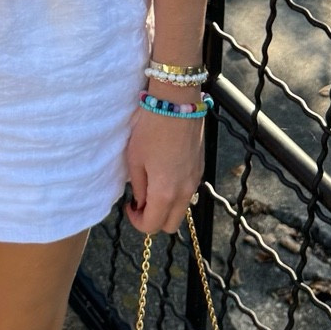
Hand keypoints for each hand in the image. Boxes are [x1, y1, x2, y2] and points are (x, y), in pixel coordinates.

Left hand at [124, 106, 202, 233]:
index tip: (129, 206)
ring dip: (166, 207)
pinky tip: (165, 173)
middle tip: (140, 202)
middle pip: (170, 225)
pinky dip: (176, 193)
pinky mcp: (200, 169)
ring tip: (152, 186)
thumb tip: (141, 202)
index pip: (152, 225)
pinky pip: (188, 192)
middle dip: (154, 219)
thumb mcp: (135, 159)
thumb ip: (139, 187)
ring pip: (182, 209)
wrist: (177, 104)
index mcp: (165, 192)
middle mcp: (185, 191)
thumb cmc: (151, 129)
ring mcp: (195, 180)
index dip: (137, 222)